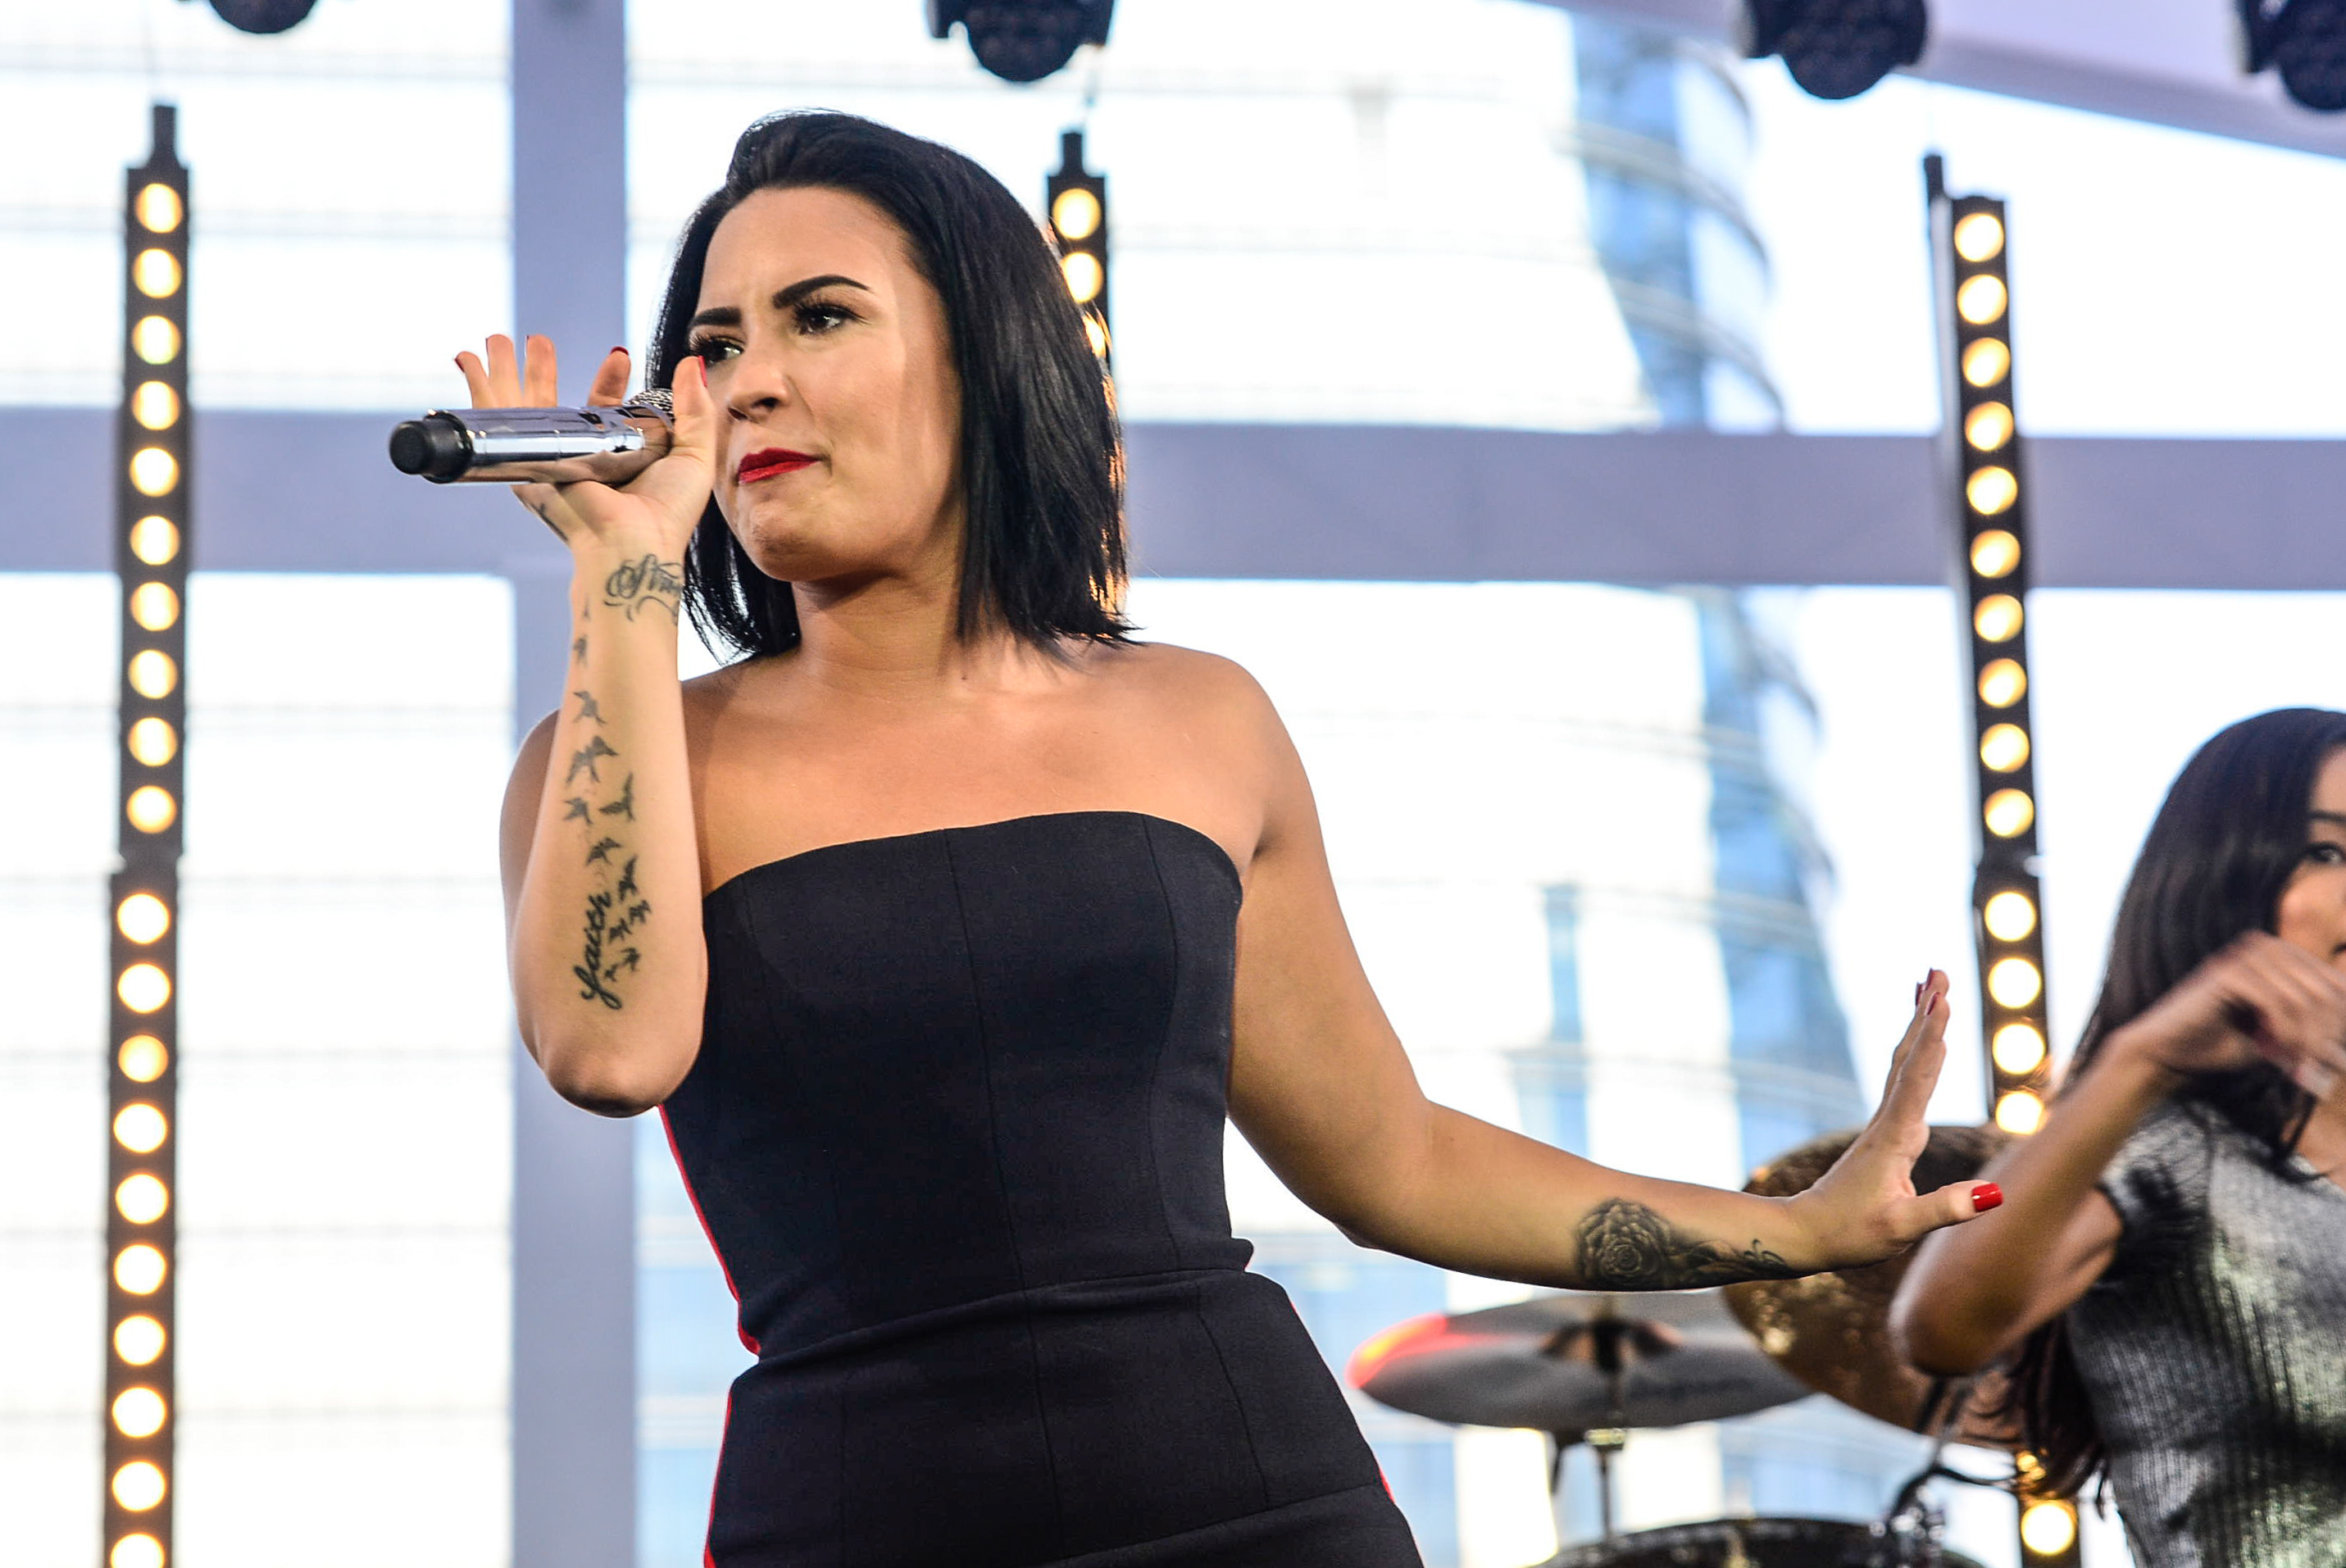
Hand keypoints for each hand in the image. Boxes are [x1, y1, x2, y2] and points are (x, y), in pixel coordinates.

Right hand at [454, 332, 716, 556]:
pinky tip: (467, 360)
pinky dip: (479, 388)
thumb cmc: (666, 511)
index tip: (619, 354)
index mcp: (614, 455)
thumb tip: (690, 363)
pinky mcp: (527, 462)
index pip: (603, 408)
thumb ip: (693, 408)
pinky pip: (497, 418)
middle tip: (536, 339)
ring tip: (496, 339)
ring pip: (520, 406)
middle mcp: (578, 458)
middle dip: (539, 371)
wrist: (632, 542)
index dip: (608, 379)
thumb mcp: (693, 454)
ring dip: (505, 371)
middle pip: (552, 404)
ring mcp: (549, 460)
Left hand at [1787, 970, 1999, 1269]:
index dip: (1932, 1040)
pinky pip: (1904, 1080)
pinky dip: (1916, 1053)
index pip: (1917, 1079)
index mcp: (1895, 1138)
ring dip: (1921, 1024)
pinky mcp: (1886, 1134)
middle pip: (1910, 1057)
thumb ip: (1946, 1209)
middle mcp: (1889, 1122)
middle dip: (1927, 1014)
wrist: (1807, 1233)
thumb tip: (1994, 1193)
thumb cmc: (1851, 1234)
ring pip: (1905, 1063)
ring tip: (1931, 985)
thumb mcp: (1902, 1228)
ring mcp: (1885, 1125)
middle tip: (1938, 970)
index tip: (1942, 1000)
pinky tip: (1921, 1045)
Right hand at [2103, 931, 2345, 1099]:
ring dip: (2308, 1040)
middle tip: (2316, 1070)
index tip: (2334, 1062)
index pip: (2336, 985)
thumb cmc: (2220, 1043)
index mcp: (2281, 955)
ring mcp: (2246, 956)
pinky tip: (2275, 1051)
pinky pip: (2278, 1003)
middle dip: (2328, 1036)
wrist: (2166, 1051)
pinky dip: (2285, 1033)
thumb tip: (2343, 1051)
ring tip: (2298, 1066)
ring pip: (2306, 999)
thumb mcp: (2279, 1038)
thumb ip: (2312, 1035)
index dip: (2340, 1024)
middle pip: (2327, 991)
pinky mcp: (2230, 972)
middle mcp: (2267, 946)